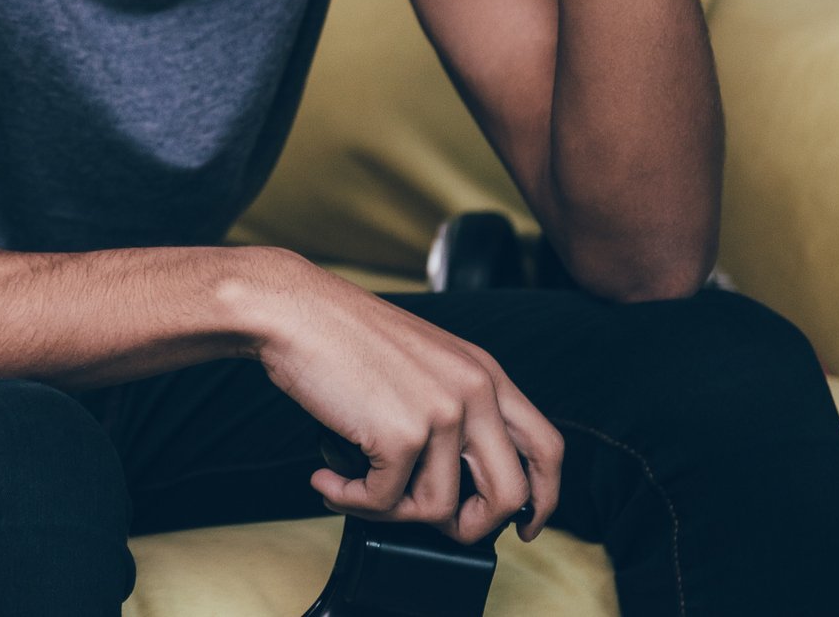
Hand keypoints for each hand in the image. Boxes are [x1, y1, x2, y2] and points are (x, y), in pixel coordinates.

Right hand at [249, 258, 562, 543]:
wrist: (293, 311)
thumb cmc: (342, 334)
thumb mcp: (425, 361)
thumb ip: (454, 406)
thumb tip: (454, 479)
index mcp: (486, 373)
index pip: (546, 448)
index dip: (543, 499)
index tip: (525, 526)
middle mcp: (475, 392)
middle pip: (511, 495)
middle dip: (474, 527)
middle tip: (436, 527)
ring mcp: (442, 414)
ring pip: (440, 508)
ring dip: (391, 512)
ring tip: (355, 488)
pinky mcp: (401, 434)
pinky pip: (384, 502)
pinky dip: (350, 500)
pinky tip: (329, 478)